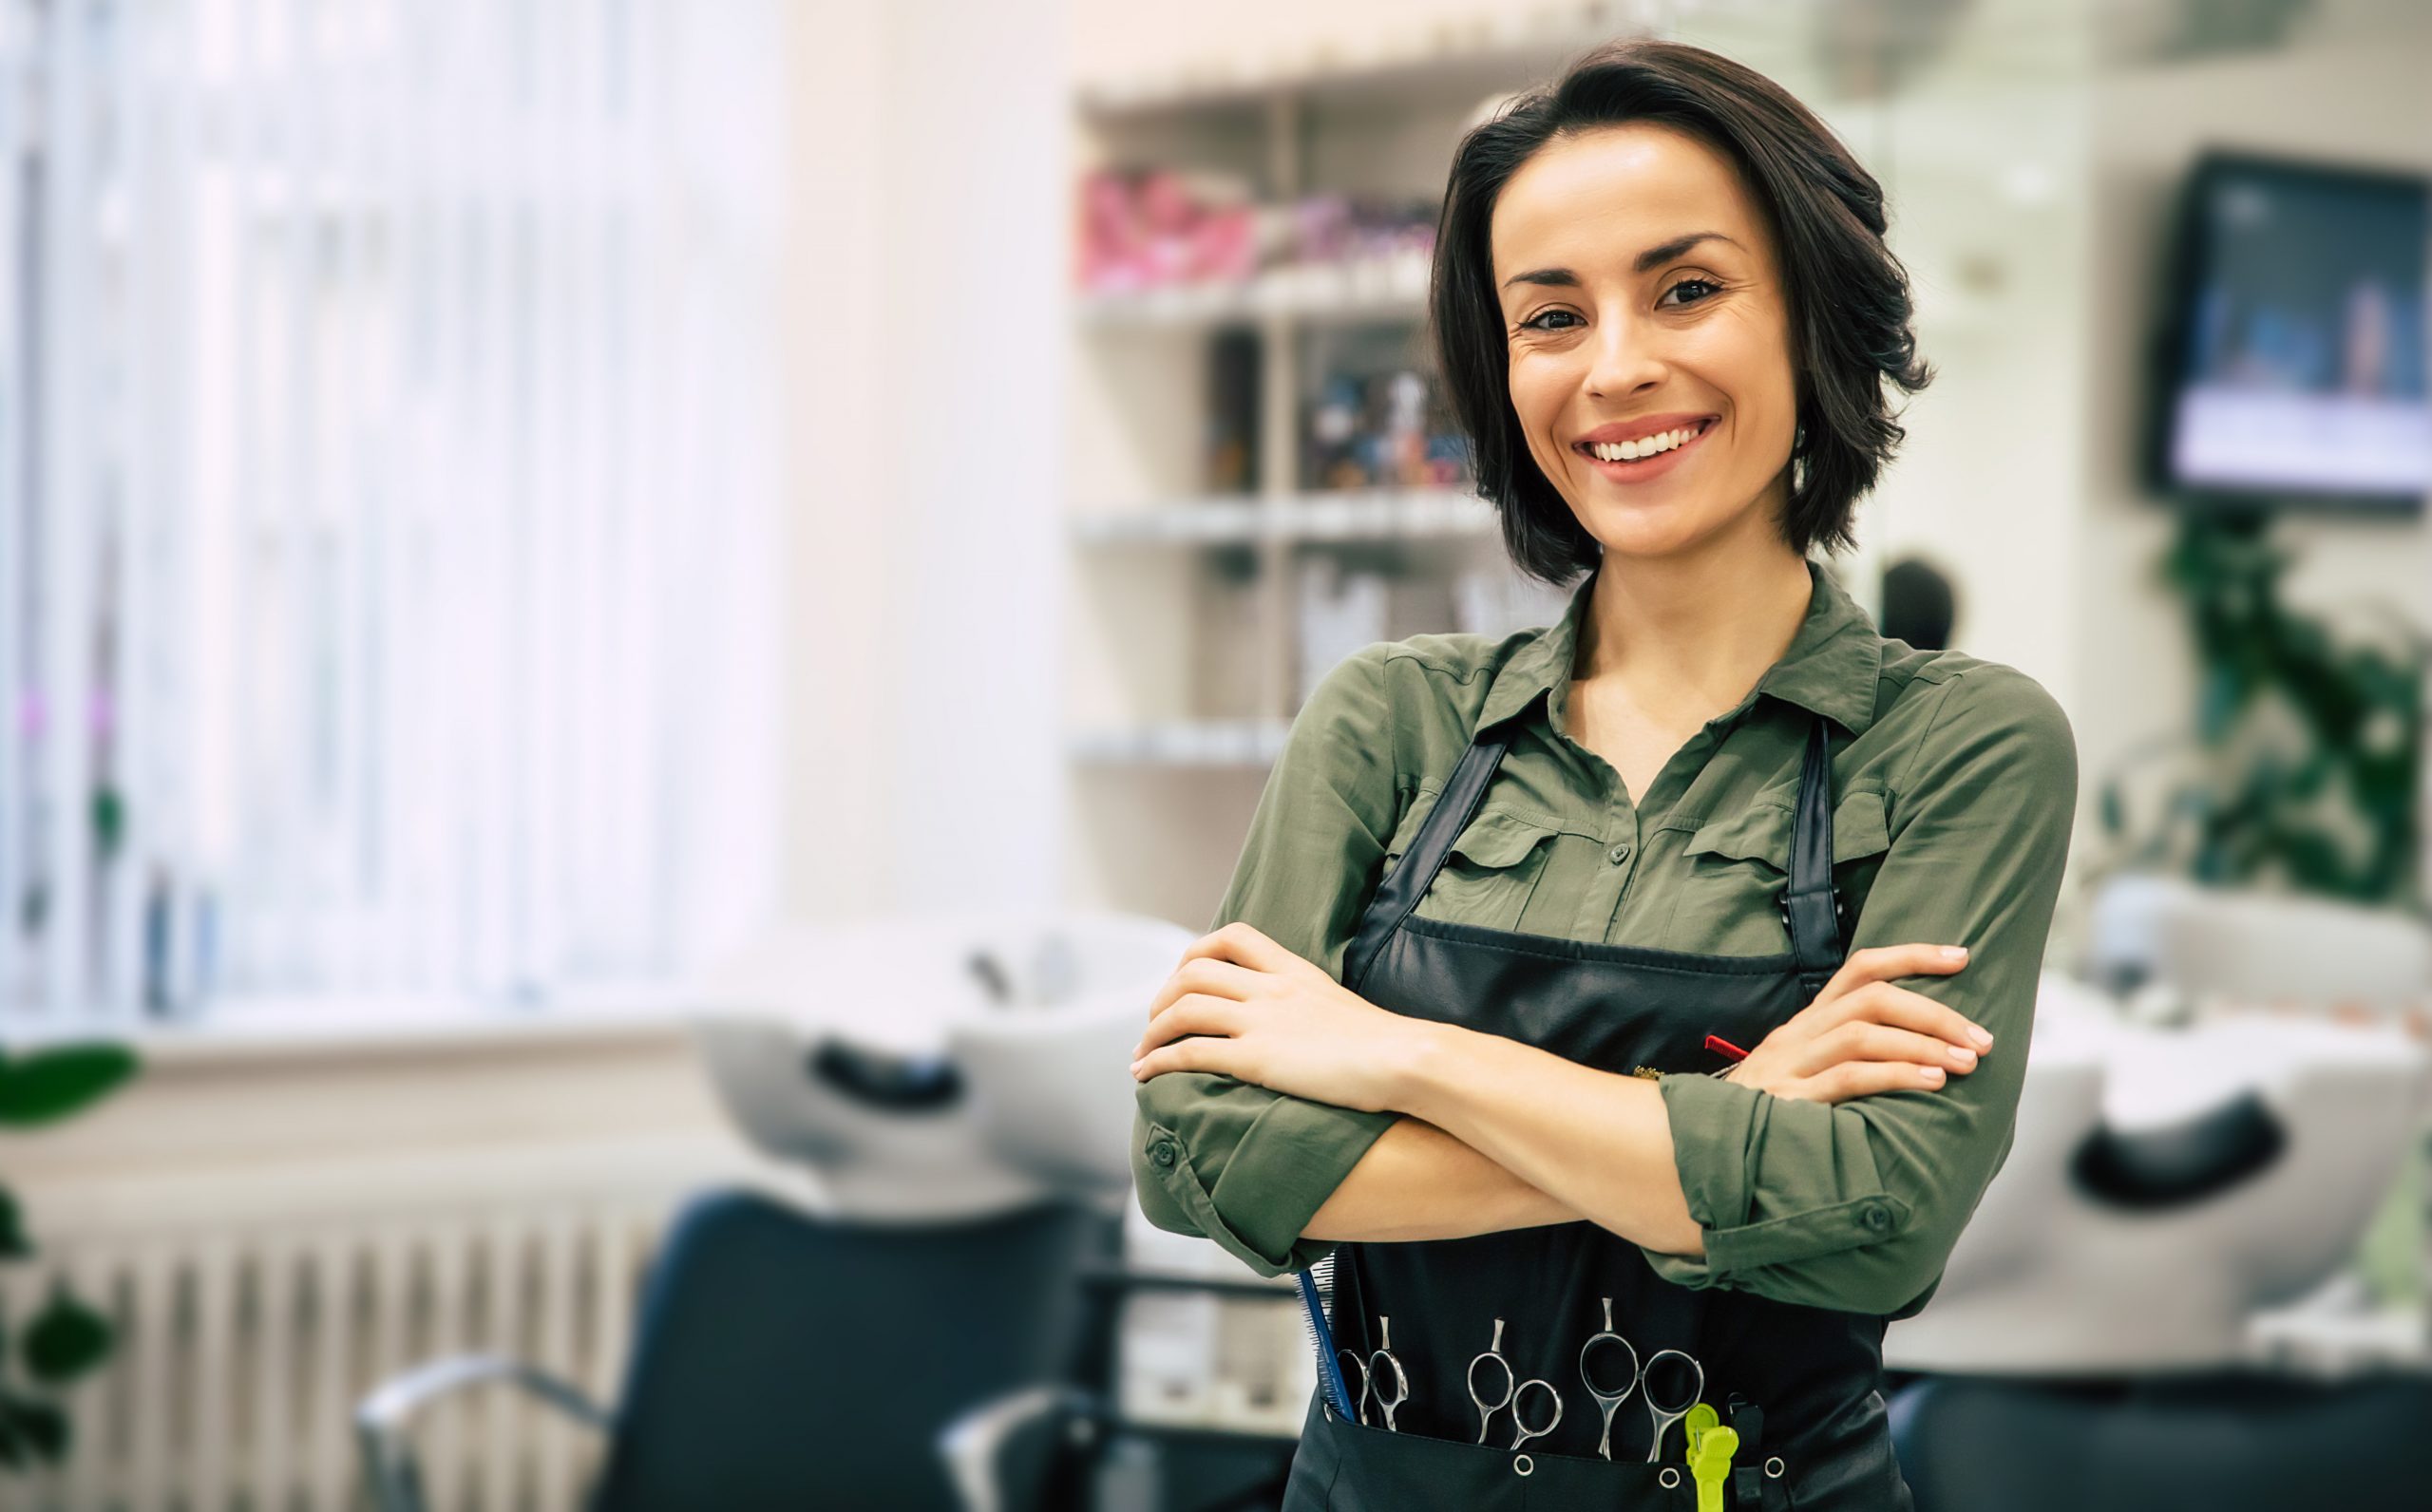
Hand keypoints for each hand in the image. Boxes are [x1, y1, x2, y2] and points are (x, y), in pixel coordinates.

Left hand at [1128, 923, 1427, 1113]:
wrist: (1408, 1059)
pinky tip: (1145, 1075)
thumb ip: (1317, 1009)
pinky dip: (1159, 1061)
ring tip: (1141, 1055)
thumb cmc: (1391, 1048)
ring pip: (1183, 1009)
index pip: (1234, 936)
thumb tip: (1310, 1030)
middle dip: (1163, 996)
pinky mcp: (1257, 1058)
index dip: (1197, 952)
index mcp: (1295, 972)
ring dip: (1152, 1032)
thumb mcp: (1347, 1010)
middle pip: (1194, 971)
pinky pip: (1191, 1052)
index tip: (1183, 976)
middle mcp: (1272, 989)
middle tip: (1154, 1023)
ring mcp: (1262, 1021)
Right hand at [1721, 943, 1991, 1104]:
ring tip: (1966, 1062)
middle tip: (1980, 1037)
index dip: (1912, 956)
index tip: (1961, 956)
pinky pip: (1847, 1078)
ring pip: (1862, 1033)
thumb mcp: (1798, 1076)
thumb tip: (1918, 1055)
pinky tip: (1930, 1081)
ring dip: (1923, 1043)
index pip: (1860, 970)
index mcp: (1804, 1025)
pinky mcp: (1787, 1103)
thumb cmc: (1762, 1117)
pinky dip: (1895, 1074)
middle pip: (1871, 999)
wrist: (1696, 1146)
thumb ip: (1844, 1061)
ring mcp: (1789, 1067)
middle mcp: (1796, 1036)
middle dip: (1934, 1012)